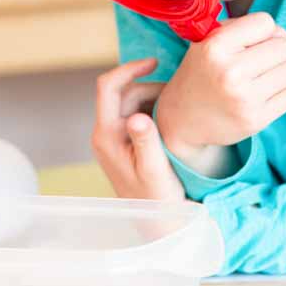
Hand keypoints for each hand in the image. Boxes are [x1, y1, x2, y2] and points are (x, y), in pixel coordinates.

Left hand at [90, 58, 184, 201]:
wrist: (158, 222)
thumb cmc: (156, 199)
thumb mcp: (154, 170)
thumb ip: (146, 141)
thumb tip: (138, 117)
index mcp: (106, 135)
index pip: (108, 87)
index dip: (129, 69)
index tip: (155, 62)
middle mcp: (106, 133)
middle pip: (124, 93)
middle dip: (151, 88)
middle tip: (179, 98)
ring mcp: (114, 137)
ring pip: (133, 102)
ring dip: (155, 100)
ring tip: (178, 112)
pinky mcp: (125, 142)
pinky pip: (138, 115)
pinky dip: (155, 111)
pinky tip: (173, 121)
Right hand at [155, 12, 285, 166]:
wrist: (182, 119)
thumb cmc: (200, 73)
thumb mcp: (207, 41)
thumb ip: (241, 28)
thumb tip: (283, 35)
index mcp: (214, 47)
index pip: (265, 23)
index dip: (265, 29)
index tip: (257, 40)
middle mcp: (230, 72)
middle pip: (282, 47)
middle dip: (276, 49)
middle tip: (262, 59)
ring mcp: (244, 98)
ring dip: (284, 68)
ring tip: (267, 73)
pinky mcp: (256, 119)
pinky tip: (274, 86)